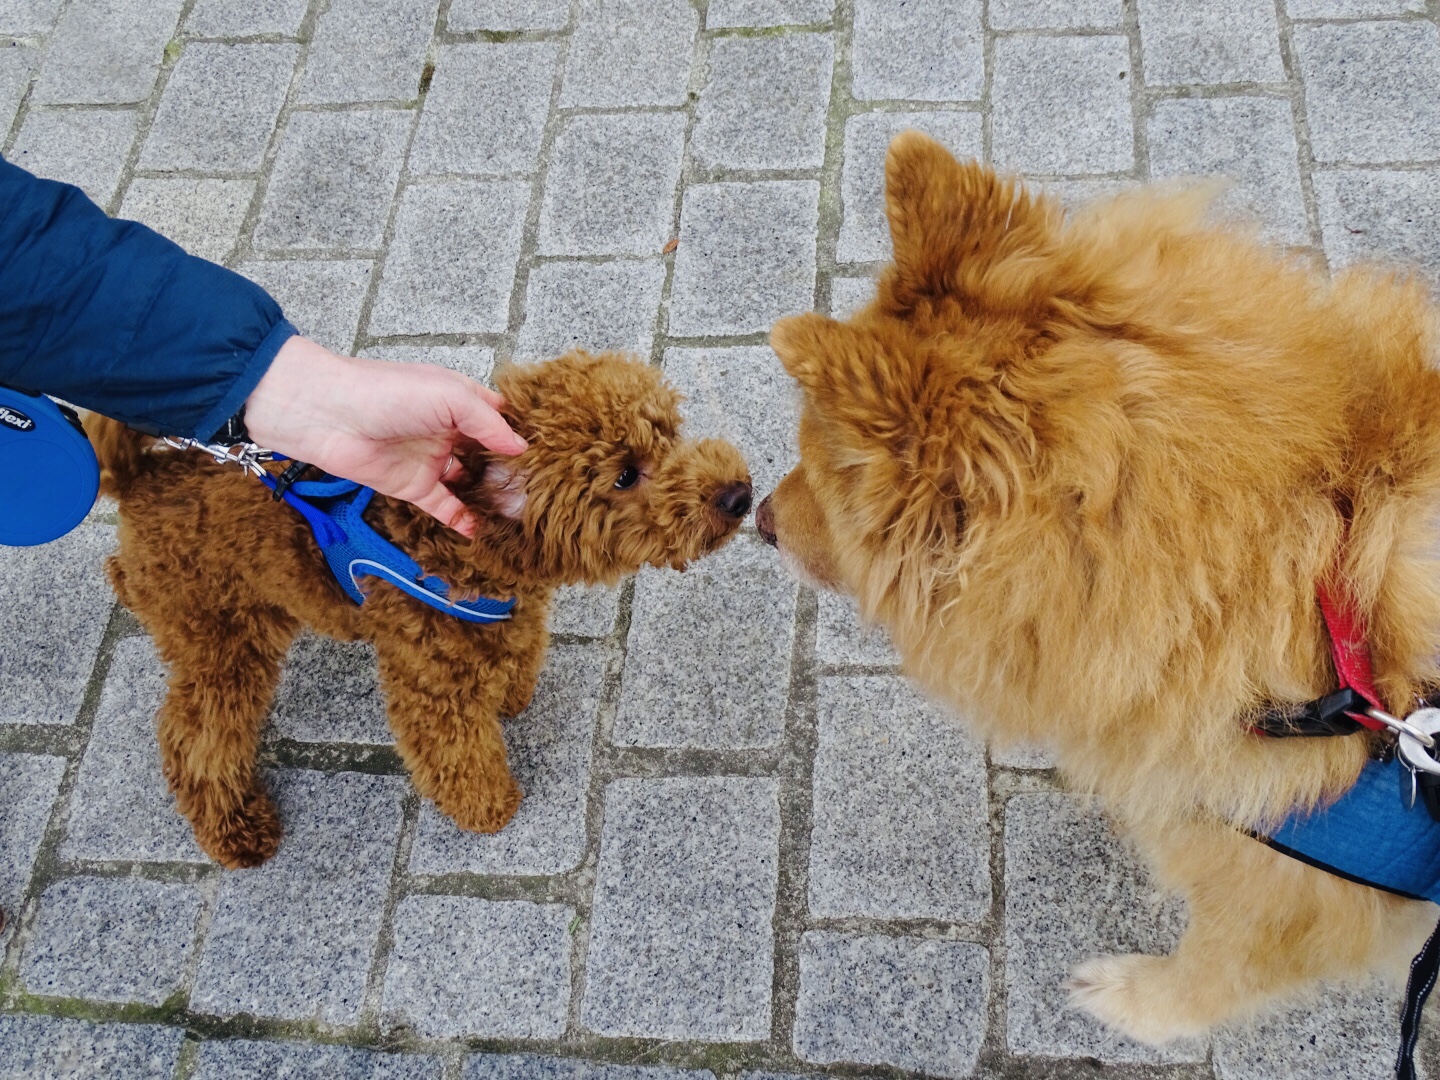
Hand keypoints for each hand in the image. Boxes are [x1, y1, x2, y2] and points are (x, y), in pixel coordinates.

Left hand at [242, 336, 525, 536]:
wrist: (328, 414)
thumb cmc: (388, 393)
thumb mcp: (448, 396)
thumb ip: (487, 423)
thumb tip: (521, 449)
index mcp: (459, 400)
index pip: (500, 418)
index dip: (522, 433)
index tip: (553, 453)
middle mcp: (449, 430)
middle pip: (489, 454)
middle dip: (512, 470)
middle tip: (543, 491)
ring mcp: (432, 459)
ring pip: (471, 481)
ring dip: (491, 496)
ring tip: (521, 515)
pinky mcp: (413, 487)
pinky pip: (444, 507)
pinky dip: (463, 519)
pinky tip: (483, 531)